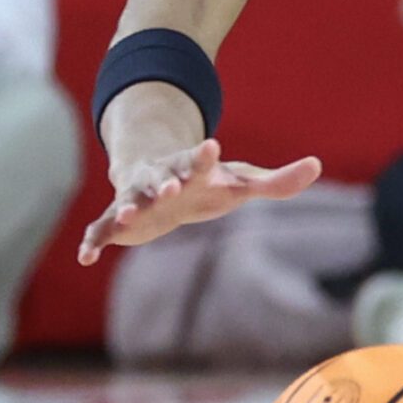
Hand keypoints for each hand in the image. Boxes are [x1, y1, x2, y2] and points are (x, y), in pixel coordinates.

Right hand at [78, 137, 322, 263]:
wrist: (162, 183)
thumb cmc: (209, 183)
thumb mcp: (242, 182)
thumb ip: (278, 181)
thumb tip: (316, 165)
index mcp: (194, 170)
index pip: (202, 159)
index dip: (206, 155)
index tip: (213, 145)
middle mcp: (162, 180)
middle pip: (163, 178)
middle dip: (165, 182)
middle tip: (169, 188)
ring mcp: (138, 198)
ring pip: (129, 200)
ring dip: (127, 207)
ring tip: (127, 217)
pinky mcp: (118, 220)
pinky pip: (102, 229)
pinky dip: (94, 241)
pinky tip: (86, 257)